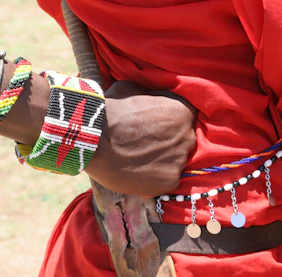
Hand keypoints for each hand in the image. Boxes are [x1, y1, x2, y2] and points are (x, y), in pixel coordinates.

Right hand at [85, 81, 196, 196]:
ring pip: (173, 162)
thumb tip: (146, 97)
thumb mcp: (131, 88)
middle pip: (180, 141)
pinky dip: (152, 178)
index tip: (151, 127)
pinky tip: (135, 173)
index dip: (166, 122)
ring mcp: (179, 162)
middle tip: (143, 144)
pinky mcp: (169, 182)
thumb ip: (147, 95)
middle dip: (165, 142)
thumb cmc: (111, 110)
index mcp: (183, 112)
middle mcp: (187, 137)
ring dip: (159, 161)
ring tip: (136, 160)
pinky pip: (164, 180)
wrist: (94, 139)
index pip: (182, 118)